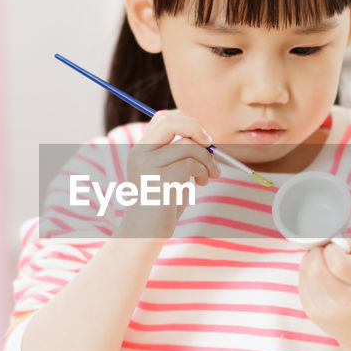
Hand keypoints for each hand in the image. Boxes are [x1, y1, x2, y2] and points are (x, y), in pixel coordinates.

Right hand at [117, 110, 219, 238]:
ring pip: (188, 146)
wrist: (145, 232)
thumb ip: (181, 153)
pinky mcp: (159, 179)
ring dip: (207, 159)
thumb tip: (206, 136)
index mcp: (142, 149)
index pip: (163, 118)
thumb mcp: (170, 172)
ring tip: (209, 175)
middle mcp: (140, 153)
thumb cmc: (162, 203)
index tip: (202, 138)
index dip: (187, 122)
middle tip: (210, 145)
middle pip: (171, 122)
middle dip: (197, 129)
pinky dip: (204, 172)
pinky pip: (191, 164)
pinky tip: (201, 183)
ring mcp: (148, 165)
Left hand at [298, 237, 350, 348]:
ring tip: (324, 263)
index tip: (339, 249)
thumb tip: (338, 237)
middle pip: (316, 267)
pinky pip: (302, 282)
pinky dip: (307, 273)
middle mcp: (346, 302)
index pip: (338, 262)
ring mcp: (326, 310)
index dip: (333, 249)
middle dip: (318, 252)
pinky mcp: (312, 313)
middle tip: (328, 253)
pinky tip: (320, 277)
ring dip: (311, 260)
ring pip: (305, 273)